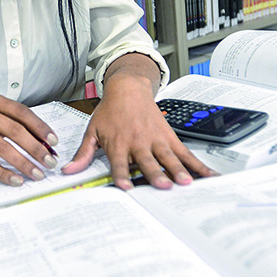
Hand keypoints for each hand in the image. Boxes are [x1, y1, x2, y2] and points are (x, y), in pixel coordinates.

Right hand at [0, 90, 59, 186]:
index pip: (22, 112)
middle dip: (35, 148)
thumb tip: (44, 145)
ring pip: (3, 147)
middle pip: (15, 130)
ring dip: (23, 163)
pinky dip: (3, 173)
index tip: (53, 142)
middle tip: (49, 162)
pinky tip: (16, 179)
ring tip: (36, 173)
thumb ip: (14, 126)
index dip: (40, 128)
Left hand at [63, 58, 212, 189]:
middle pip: (148, 162)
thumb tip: (68, 171)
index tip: (126, 187)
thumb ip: (83, 154)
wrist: (128, 89)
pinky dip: (197, 165)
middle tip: (164, 186)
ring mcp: (156, 141)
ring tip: (186, 183)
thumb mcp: (93, 131)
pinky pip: (185, 154)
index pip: (119, 163)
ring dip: (178, 170)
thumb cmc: (110, 112)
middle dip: (156, 174)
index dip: (122, 176)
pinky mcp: (169, 138)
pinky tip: (208, 176)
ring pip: (169, 158)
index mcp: (119, 144)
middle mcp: (139, 143)